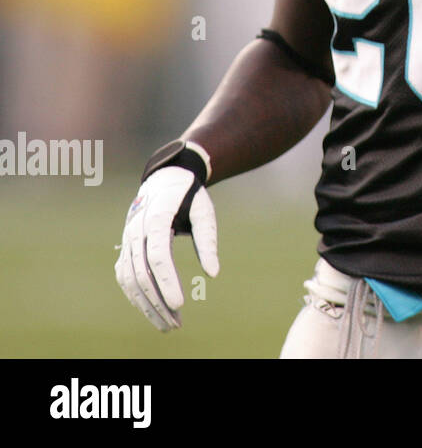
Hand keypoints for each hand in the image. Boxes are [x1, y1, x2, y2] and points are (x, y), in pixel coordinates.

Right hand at [114, 161, 218, 330]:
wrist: (164, 179)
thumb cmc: (189, 196)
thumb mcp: (205, 211)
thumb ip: (207, 241)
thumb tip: (213, 273)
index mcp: (157, 216)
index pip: (158, 255)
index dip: (167, 281)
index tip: (180, 304)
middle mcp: (136, 229)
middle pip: (141, 273)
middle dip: (157, 302)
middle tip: (175, 325)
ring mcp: (127, 239)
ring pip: (130, 279)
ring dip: (145, 305)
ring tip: (166, 324)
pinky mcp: (126, 247)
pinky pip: (125, 276)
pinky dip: (135, 295)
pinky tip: (150, 310)